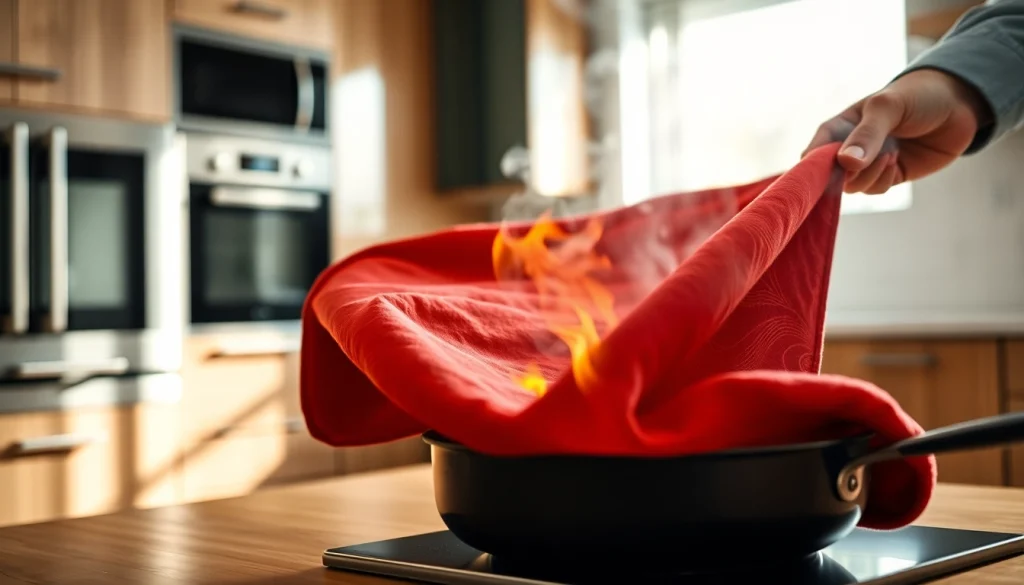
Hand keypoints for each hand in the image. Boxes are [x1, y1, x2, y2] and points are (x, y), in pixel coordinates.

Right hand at [804, 68, 991, 193]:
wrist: (959, 102)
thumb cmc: (917, 95)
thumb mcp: (888, 107)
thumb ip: (867, 135)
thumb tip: (846, 164)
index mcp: (837, 128)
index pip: (812, 157)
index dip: (814, 170)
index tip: (831, 173)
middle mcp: (848, 148)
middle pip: (830, 178)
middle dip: (849, 175)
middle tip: (871, 160)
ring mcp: (869, 163)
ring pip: (854, 187)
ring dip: (871, 176)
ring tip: (891, 154)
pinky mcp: (889, 175)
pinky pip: (875, 189)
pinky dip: (883, 180)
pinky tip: (897, 162)